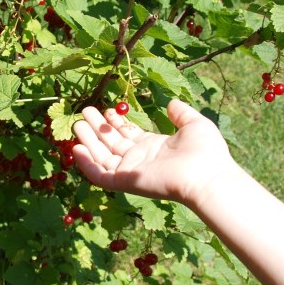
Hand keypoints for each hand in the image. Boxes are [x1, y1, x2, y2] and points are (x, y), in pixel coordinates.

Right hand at [72, 100, 234, 206]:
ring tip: (77, 123)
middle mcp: (139, 159)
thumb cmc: (205, 152)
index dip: (115, 122)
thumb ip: (182, 113)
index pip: (127, 133)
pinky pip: (100, 175)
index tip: (107, 109)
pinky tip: (77, 148)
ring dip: (88, 140)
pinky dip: (87, 164)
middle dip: (97, 127)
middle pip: (111, 142)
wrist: (206, 176)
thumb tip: (172, 103)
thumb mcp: (194, 125)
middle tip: (85, 111)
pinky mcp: (125, 181)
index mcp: (153, 146)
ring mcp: (131, 170)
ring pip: (102, 156)